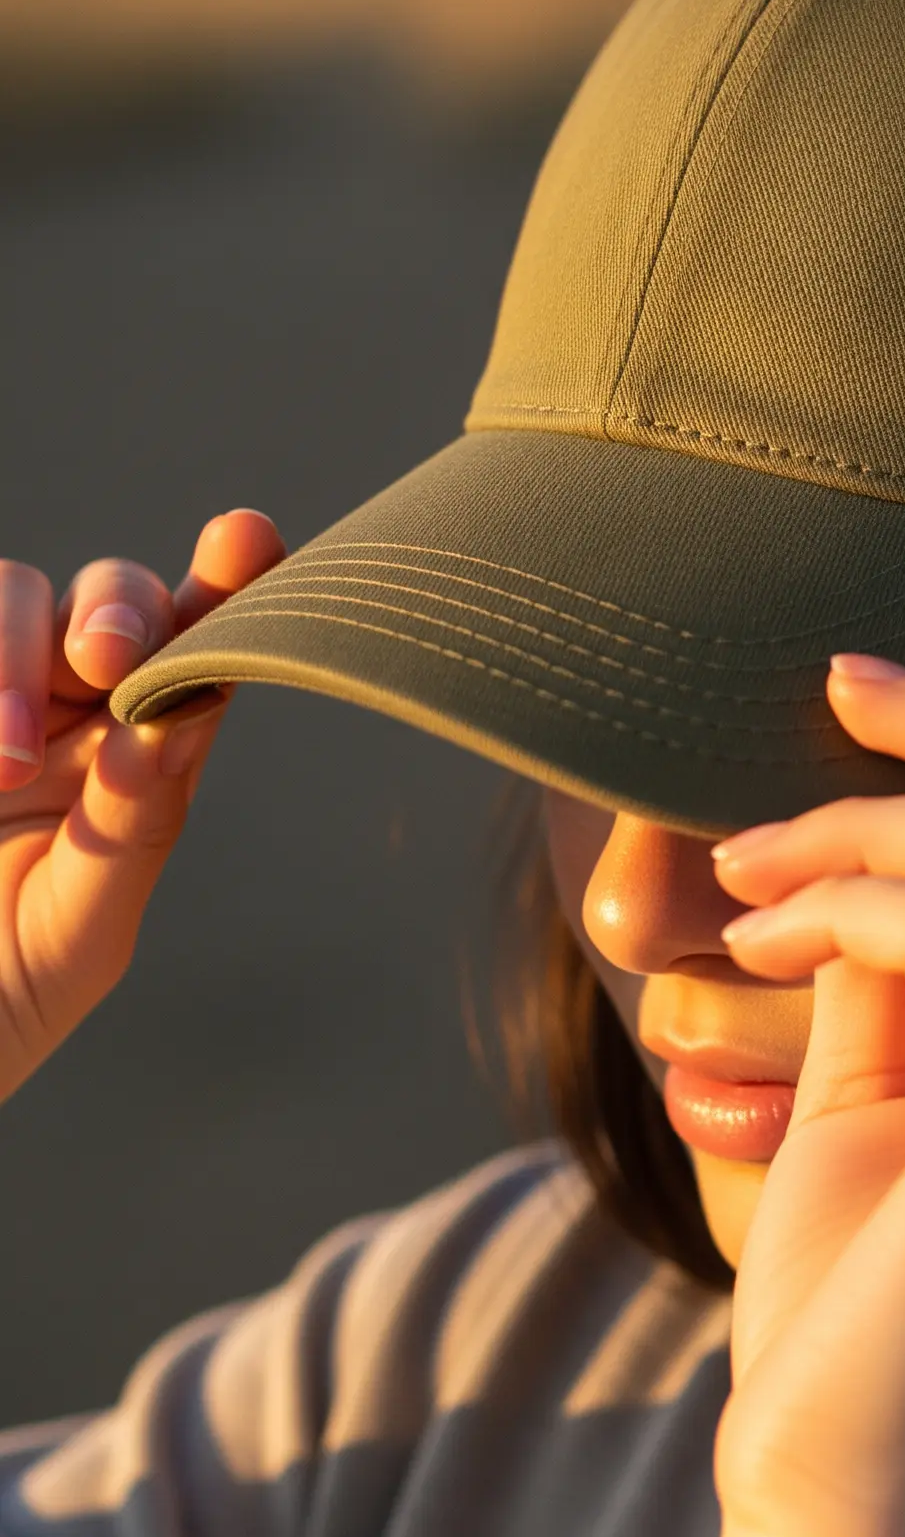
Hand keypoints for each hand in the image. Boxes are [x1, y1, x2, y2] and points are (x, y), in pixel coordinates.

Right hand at [0, 511, 284, 1102]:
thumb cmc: (2, 1000)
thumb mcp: (77, 932)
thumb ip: (132, 826)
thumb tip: (182, 716)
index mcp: (131, 758)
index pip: (194, 653)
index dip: (227, 583)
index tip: (248, 536)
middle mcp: (60, 710)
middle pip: (108, 600)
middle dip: (117, 611)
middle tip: (108, 661)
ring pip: (13, 594)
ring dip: (12, 656)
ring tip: (2, 761)